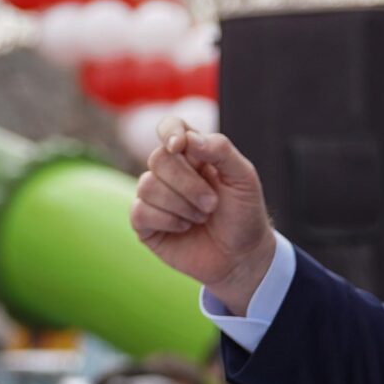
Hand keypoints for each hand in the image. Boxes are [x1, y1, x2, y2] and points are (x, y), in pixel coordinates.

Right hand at [131, 119, 277, 308]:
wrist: (242, 256)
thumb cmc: (243, 214)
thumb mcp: (243, 178)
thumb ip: (221, 150)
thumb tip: (188, 139)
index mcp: (193, 153)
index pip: (170, 126)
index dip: (170, 132)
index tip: (180, 146)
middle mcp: (170, 171)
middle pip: (159, 158)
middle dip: (189, 184)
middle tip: (212, 204)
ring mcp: (154, 196)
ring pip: (147, 185)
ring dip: (182, 206)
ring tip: (201, 218)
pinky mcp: (144, 223)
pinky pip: (140, 211)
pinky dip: (167, 221)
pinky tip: (184, 228)